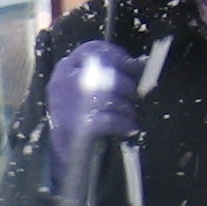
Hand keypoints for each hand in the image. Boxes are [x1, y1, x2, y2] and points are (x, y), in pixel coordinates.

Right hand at [48, 39, 138, 183]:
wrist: (65, 156)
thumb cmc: (81, 118)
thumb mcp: (87, 91)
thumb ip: (107, 75)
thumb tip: (143, 64)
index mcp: (65, 69)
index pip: (93, 49)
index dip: (118, 56)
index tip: (133, 67)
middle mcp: (63, 82)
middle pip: (107, 73)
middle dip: (127, 86)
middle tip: (134, 98)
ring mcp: (68, 105)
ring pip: (110, 97)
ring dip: (128, 108)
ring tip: (131, 117)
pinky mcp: (76, 127)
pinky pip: (110, 119)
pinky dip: (124, 124)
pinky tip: (129, 128)